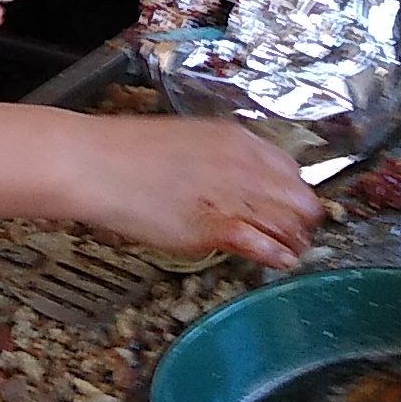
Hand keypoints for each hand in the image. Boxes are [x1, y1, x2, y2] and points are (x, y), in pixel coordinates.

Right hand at [69, 116, 319, 273]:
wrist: (97, 163)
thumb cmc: (129, 154)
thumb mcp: (189, 143)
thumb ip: (221, 161)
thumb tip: (237, 180)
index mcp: (236, 140)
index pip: (291, 170)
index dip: (294, 193)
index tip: (289, 208)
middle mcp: (243, 165)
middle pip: (300, 198)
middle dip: (303, 219)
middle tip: (294, 234)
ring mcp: (232, 195)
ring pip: (289, 223)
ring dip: (295, 240)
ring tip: (292, 252)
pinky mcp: (216, 226)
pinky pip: (264, 244)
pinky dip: (277, 255)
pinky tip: (279, 261)